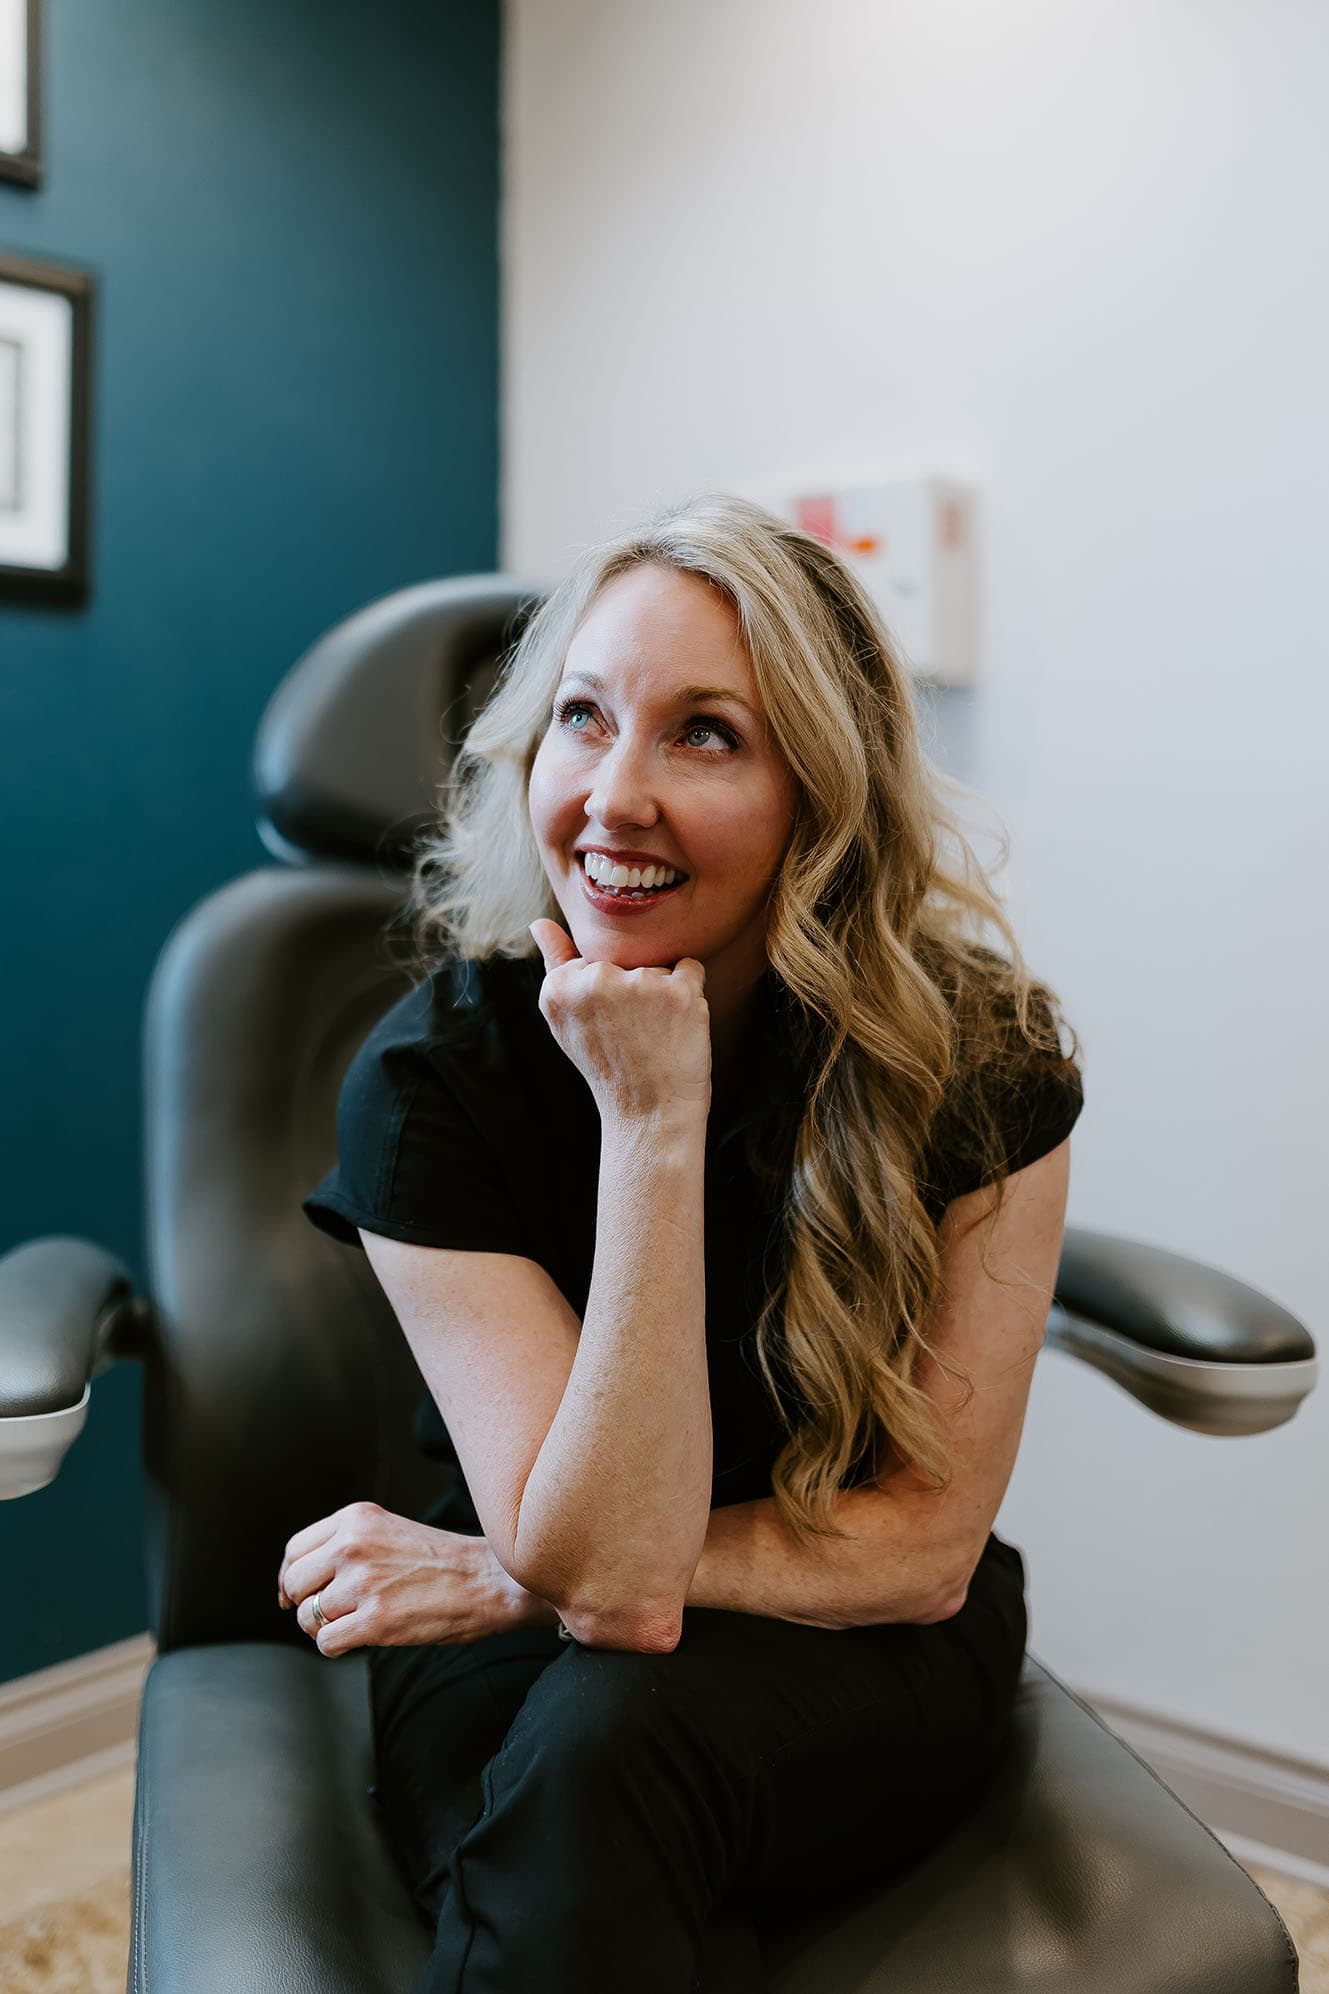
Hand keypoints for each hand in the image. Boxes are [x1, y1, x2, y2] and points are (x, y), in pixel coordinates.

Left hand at [276, 1500, 554, 1654]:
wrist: (488, 1579)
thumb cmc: (440, 1560)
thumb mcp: (387, 1530)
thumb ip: (344, 1545)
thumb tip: (294, 1584)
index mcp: (355, 1519)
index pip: (295, 1550)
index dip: (291, 1577)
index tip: (295, 1594)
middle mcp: (353, 1546)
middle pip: (295, 1583)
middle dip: (304, 1604)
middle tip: (327, 1614)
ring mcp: (363, 1584)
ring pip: (308, 1617)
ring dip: (325, 1628)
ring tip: (355, 1623)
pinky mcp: (376, 1620)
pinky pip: (326, 1642)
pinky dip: (338, 1647)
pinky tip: (360, 1638)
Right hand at [528, 918, 711, 1123]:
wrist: (648, 1116)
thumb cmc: (611, 1068)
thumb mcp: (567, 1020)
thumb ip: (555, 965)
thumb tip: (540, 922)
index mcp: (560, 987)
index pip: (596, 959)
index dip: (607, 993)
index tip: (606, 1026)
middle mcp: (595, 980)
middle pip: (627, 958)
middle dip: (634, 989)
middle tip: (632, 1035)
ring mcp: (638, 984)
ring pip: (658, 966)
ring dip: (662, 994)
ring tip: (654, 1036)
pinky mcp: (678, 992)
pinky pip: (691, 969)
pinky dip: (691, 993)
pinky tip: (677, 1027)